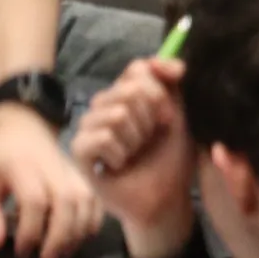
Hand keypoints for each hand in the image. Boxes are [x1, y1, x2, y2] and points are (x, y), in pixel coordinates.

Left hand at [0, 101, 101, 257]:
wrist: (22, 129)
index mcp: (22, 167)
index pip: (34, 200)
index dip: (30, 230)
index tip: (19, 251)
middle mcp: (52, 168)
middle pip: (67, 201)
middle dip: (59, 235)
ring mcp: (71, 171)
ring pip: (85, 201)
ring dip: (77, 232)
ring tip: (62, 254)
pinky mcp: (82, 176)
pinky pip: (96, 199)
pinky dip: (93, 221)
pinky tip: (80, 238)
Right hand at [70, 58, 196, 257]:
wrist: (165, 196)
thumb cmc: (171, 156)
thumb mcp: (180, 113)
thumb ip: (172, 83)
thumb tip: (164, 61)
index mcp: (128, 94)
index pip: (137, 68)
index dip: (159, 87)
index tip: (170, 113)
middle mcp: (105, 106)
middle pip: (130, 88)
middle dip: (152, 117)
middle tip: (152, 137)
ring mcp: (88, 127)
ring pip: (118, 112)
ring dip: (138, 137)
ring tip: (136, 152)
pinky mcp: (78, 151)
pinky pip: (101, 136)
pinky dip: (120, 152)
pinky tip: (120, 164)